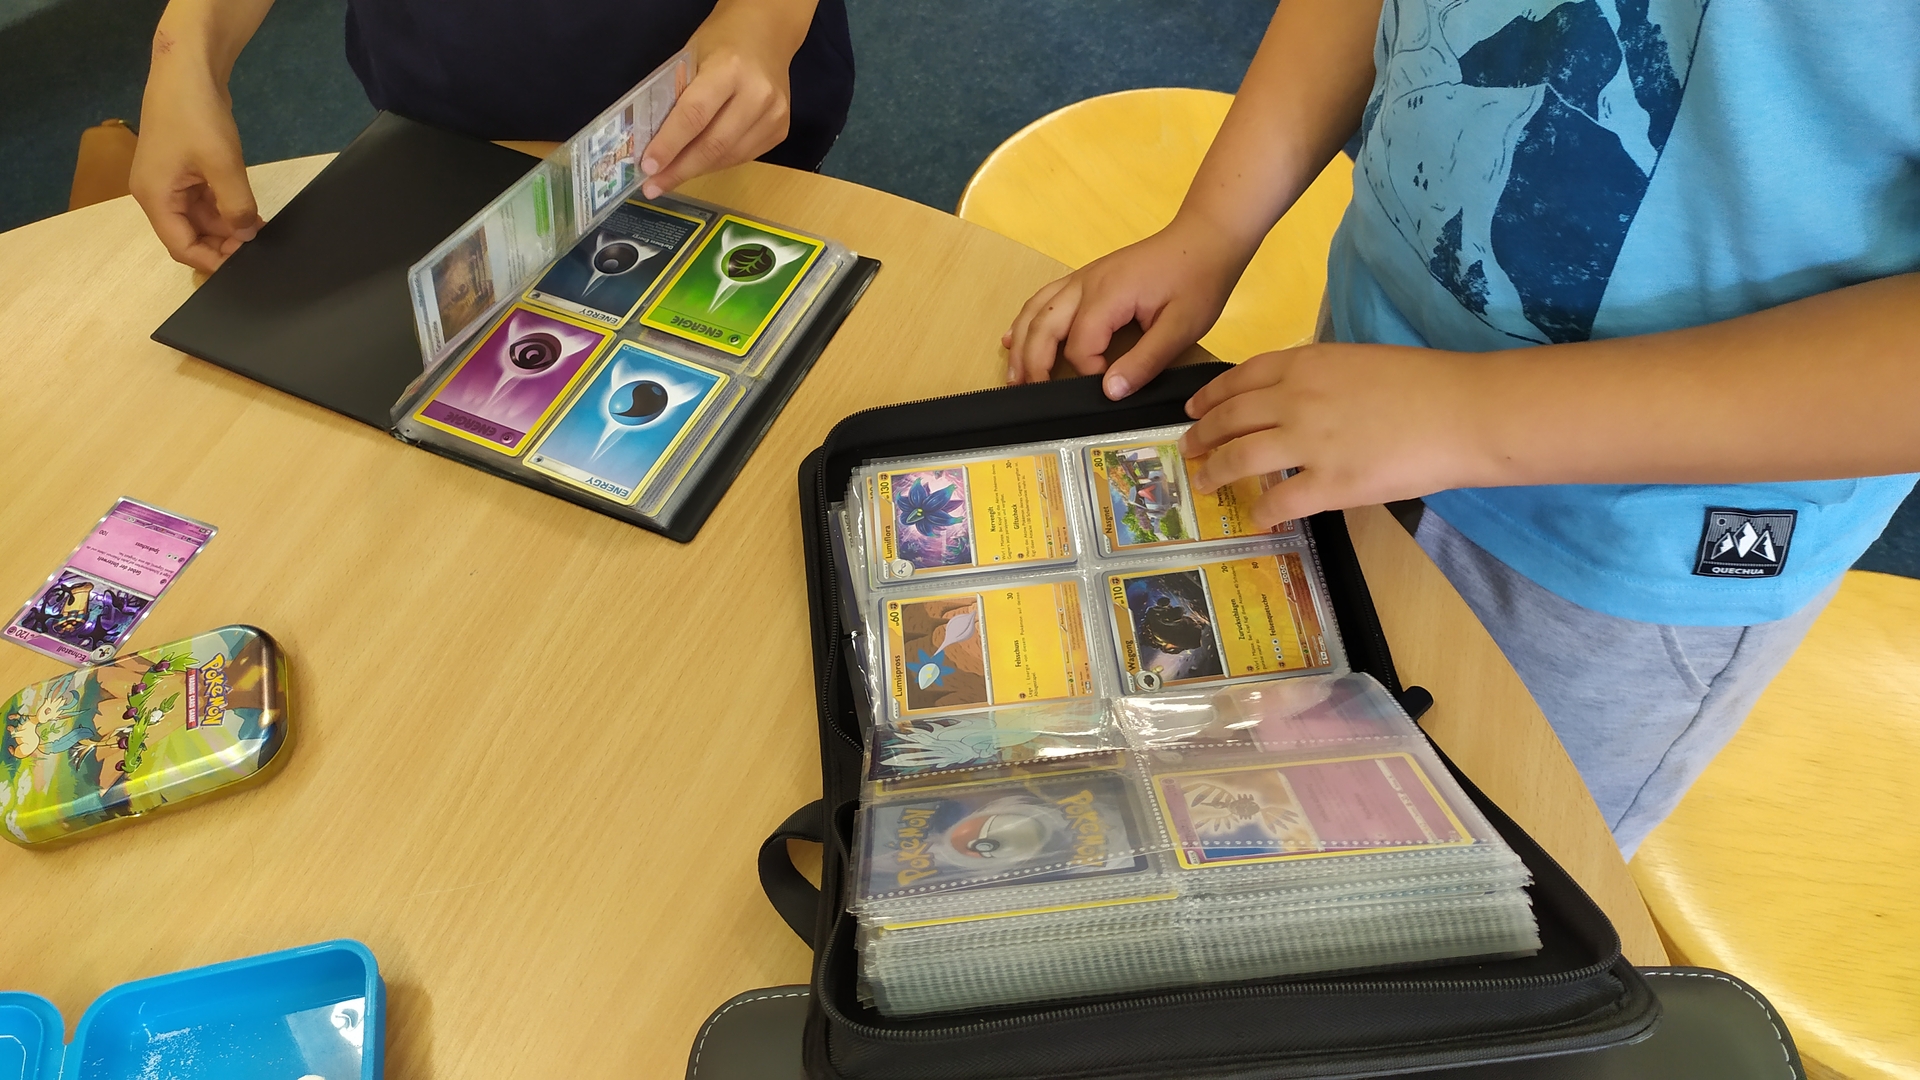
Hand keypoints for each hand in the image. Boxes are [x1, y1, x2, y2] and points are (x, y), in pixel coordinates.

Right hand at [129, 55, 260, 272]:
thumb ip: (235, 206)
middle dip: (223, 243)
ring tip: (260, 229)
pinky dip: (226, 209)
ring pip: (200, 219)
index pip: (180, 246)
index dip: (212, 260)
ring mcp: (170, 181)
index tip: (244, 264)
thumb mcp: (222, 164)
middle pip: (190, 235)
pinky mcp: (184, 170)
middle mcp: (157, 194)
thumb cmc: (195, 115)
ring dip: (228, 226)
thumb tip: (246, 235)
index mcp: (155, 197)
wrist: (187, 70)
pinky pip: (204, 201)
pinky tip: (251, 213)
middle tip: (259, 245)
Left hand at [639, 3, 809, 197]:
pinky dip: (716, 163)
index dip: (669, 144)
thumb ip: (676, 96)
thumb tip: (655, 142)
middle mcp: (757, 95)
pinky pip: (742, 156)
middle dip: (679, 169)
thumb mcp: (691, 57)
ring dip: (696, 171)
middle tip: (653, 185)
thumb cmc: (722, 43)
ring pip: (729, 157)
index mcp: (730, 69)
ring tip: (669, 179)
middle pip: (713, 144)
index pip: (694, 115)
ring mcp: (774, 115)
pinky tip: (698, 163)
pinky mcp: (781, 130)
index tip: (648, 166)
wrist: (767, 35)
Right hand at [1003, 219, 1241, 398]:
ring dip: (1021, 344)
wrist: (1204, 238)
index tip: (1111, 385)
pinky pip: (1044, 298)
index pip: (1081, 346)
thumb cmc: (1198, 280)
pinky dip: (1026, 321)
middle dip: (1033, 363)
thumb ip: (1145, 361)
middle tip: (1031, 396)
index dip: (1089, 372)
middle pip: (1043, 326)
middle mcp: (1085, 284)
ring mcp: (1082, 278)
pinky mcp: (1085, 278)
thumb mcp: (1181, 326)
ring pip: (1036, 310)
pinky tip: (1014, 338)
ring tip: (1014, 376)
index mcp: (1108, 296)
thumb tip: (1110, 391)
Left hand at [1178, 344, 1500, 524]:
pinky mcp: (1329, 484)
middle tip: (1188, 450)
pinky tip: (1255, 519)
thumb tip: (1295, 399)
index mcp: (1305, 364)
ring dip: (1215, 473)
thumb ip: (1320, 377)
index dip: (1211, 397)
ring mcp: (1308, 443)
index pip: (1240, 379)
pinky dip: (1260, 512)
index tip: (1193, 410)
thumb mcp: (1358, 361)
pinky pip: (1278, 502)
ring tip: (1202, 483)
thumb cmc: (1424, 382)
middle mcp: (1295, 400)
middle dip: (1202, 436)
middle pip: (1230, 419)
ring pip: (1240, 459)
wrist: (1462, 410)